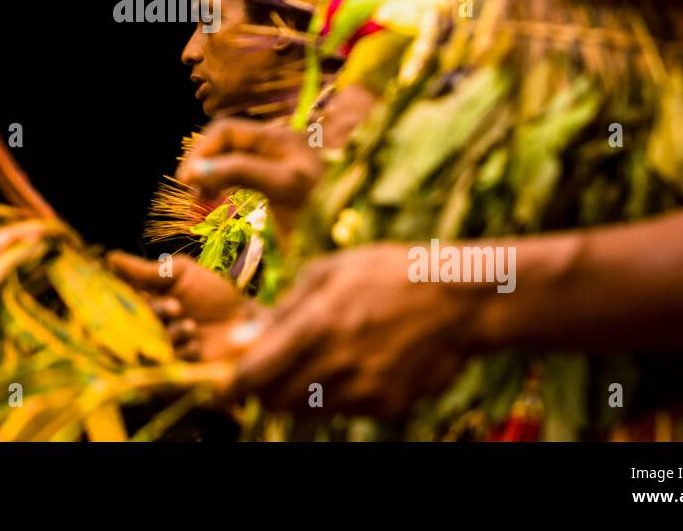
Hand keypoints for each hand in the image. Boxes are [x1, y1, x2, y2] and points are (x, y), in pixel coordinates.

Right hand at [107, 251, 267, 361]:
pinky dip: (181, 352)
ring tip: (192, 326)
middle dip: (154, 313)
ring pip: (146, 345)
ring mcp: (159, 350)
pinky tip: (197, 345)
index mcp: (145, 302)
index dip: (123, 296)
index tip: (137, 291)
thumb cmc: (214, 294)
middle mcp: (147, 327)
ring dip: (170, 333)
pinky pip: (163, 364)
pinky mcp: (172, 371)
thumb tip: (110, 258)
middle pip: (131, 324)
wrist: (245, 322)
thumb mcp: (181, 273)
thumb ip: (146, 270)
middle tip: (176, 306)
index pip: (121, 299)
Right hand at [176, 118, 324, 236]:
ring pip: (228, 166)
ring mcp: (276, 170)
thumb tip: (196, 171)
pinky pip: (238, 185)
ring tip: (199, 209)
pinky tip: (214, 212)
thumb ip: (242, 172)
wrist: (360, 237)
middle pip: (224, 146)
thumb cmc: (329, 209)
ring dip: (209, 183)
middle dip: (202, 167)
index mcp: (279, 139)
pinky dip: (221, 195)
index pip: (226, 130)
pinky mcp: (276, 194)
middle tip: (192, 199)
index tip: (187, 181)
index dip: (201, 150)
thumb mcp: (285, 186)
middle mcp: (276, 149)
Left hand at [222, 243, 484, 416]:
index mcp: (317, 323)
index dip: (231, 388)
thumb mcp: (331, 270)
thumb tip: (248, 335)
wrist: (461, 300)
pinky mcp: (387, 405)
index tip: (221, 393)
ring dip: (299, 395)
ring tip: (315, 364)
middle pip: (277, 400)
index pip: (256, 373)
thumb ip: (286, 306)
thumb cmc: (391, 273)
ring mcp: (364, 388)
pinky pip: (345, 411)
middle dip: (265, 392)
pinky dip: (337, 396)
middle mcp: (337, 361)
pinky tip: (354, 366)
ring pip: (308, 411)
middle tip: (269, 375)